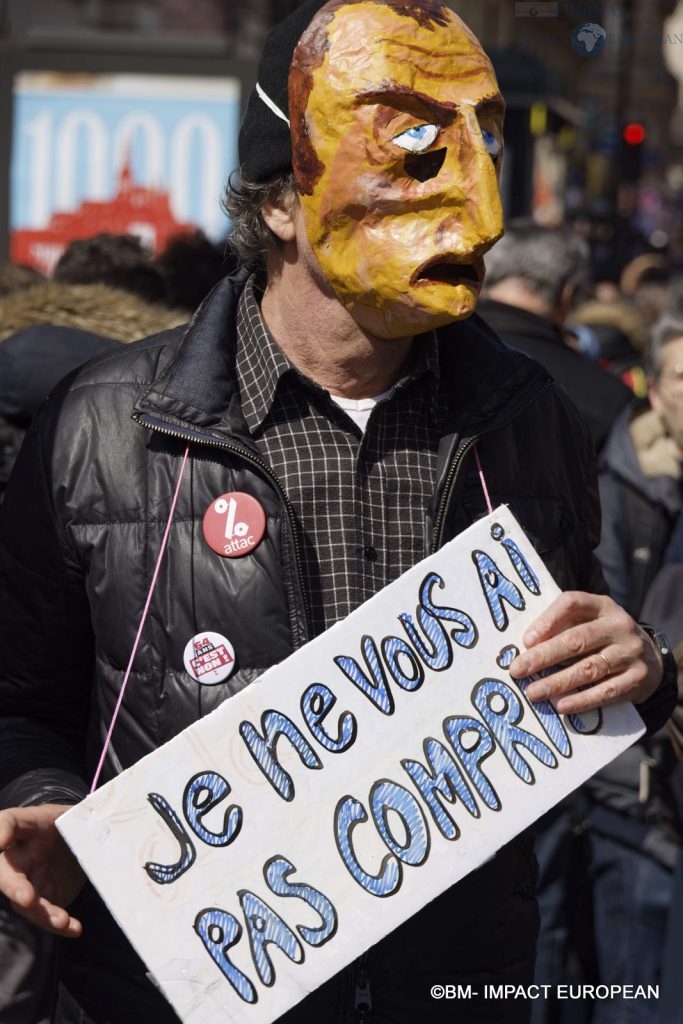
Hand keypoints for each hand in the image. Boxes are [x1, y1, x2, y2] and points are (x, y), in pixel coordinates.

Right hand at [0, 804, 84, 936]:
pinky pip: (42, 915)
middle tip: (26, 898)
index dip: (1, 830)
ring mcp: (25, 878)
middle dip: (13, 886)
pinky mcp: (38, 898)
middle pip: (4, 871)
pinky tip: (73, 928)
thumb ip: (85, 816)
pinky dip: (57, 923)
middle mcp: (18, 853)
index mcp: (27, 824)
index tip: (2, 839)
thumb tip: (104, 821)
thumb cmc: (72, 821)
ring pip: (22, 900)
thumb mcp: (77, 813)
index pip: (8, 822)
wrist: (74, 840)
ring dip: (41, 913)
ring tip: (62, 921)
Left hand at [508, 592, 662, 715]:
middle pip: (577, 640)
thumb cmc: (604, 639)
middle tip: (518, 670)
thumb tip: (526, 648)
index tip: (526, 641)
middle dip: (544, 656)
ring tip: (533, 692)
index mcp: (602, 606)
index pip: (572, 603)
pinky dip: (582, 700)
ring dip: (558, 683)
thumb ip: (563, 627)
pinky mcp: (638, 678)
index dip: (547, 620)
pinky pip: (606, 691)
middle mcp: (619, 625)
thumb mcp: (590, 622)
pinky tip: (562, 706)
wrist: (651, 658)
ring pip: (590, 668)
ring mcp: (631, 652)